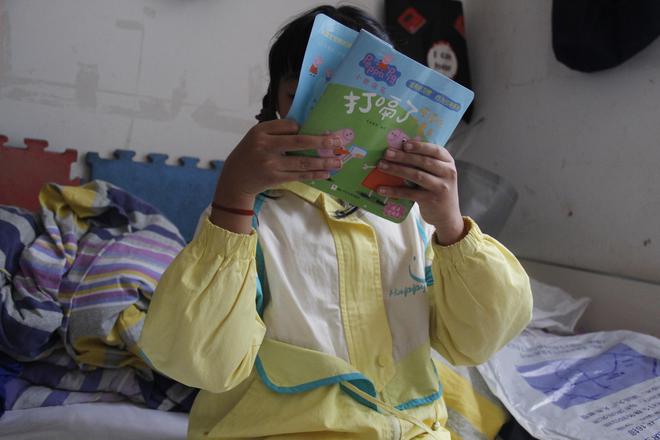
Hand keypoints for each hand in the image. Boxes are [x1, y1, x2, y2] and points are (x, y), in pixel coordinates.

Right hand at [214, 119, 342, 208]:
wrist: (235, 179)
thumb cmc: (250, 154)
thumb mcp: (257, 137)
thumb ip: (277, 132)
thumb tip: (307, 129)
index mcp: (261, 131)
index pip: (289, 126)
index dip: (305, 128)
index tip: (320, 129)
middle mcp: (265, 146)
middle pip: (299, 142)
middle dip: (322, 141)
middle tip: (339, 141)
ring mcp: (271, 164)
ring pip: (302, 162)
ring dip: (323, 162)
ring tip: (339, 161)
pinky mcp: (275, 178)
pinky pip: (299, 175)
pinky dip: (314, 174)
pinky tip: (327, 173)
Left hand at [376, 140, 465, 244]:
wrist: (447, 215)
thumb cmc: (437, 189)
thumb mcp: (438, 173)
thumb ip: (426, 162)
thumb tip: (400, 149)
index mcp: (448, 162)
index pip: (435, 150)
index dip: (419, 146)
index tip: (404, 144)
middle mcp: (447, 173)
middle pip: (423, 161)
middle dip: (403, 156)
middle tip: (386, 153)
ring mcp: (440, 187)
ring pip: (416, 175)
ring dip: (397, 169)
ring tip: (381, 166)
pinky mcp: (430, 200)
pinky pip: (409, 193)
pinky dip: (394, 190)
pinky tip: (381, 189)